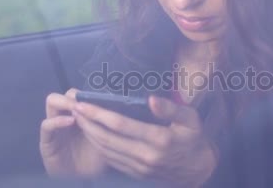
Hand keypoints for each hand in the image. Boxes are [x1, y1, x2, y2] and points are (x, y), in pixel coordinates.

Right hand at [39, 88, 106, 177]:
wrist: (81, 181)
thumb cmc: (96, 159)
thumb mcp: (107, 140)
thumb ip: (108, 124)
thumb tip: (123, 107)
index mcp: (81, 114)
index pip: (81, 94)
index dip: (89, 93)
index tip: (100, 96)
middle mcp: (66, 116)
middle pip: (66, 94)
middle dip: (76, 95)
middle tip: (86, 102)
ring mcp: (55, 127)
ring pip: (53, 101)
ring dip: (65, 102)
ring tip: (78, 109)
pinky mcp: (46, 141)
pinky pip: (47, 125)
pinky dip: (57, 121)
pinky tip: (70, 121)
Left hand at [72, 95, 217, 186]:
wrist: (198, 170)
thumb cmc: (193, 139)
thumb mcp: (190, 119)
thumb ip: (170, 109)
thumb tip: (150, 99)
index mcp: (159, 139)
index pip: (121, 125)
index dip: (99, 114)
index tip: (83, 103)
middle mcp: (146, 155)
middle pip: (108, 138)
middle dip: (88, 123)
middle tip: (74, 107)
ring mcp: (140, 167)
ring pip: (106, 150)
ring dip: (89, 134)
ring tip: (78, 118)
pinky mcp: (136, 174)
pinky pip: (112, 160)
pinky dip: (98, 147)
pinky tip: (92, 135)